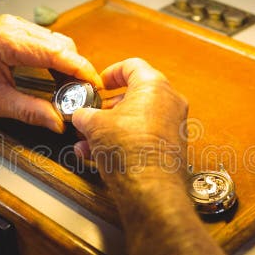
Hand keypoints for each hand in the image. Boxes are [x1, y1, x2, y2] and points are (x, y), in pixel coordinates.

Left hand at [0, 14, 100, 132]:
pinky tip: (58, 75)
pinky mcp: (13, 29)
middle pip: (61, 44)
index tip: (94, 82)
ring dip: (67, 62)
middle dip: (76, 67)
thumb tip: (58, 122)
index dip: (80, 68)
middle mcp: (12, 27)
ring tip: (72, 86)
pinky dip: (56, 57)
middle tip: (84, 91)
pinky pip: (45, 40)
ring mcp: (13, 25)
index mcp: (7, 42)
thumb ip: (31, 111)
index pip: (56, 52)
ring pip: (56, 40)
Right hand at [71, 58, 188, 185]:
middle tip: (92, 114)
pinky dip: (124, 141)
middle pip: (135, 95)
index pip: (132, 66)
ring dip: (111, 127)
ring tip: (88, 140)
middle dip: (108, 107)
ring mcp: (174, 125)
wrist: (149, 188)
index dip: (110, 72)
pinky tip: (99, 155)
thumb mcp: (94, 125)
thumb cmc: (129, 150)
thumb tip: (81, 116)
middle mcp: (170, 101)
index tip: (100, 83)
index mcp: (154, 85)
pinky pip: (144, 136)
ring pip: (137, 119)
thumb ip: (85, 114)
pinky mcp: (172, 147)